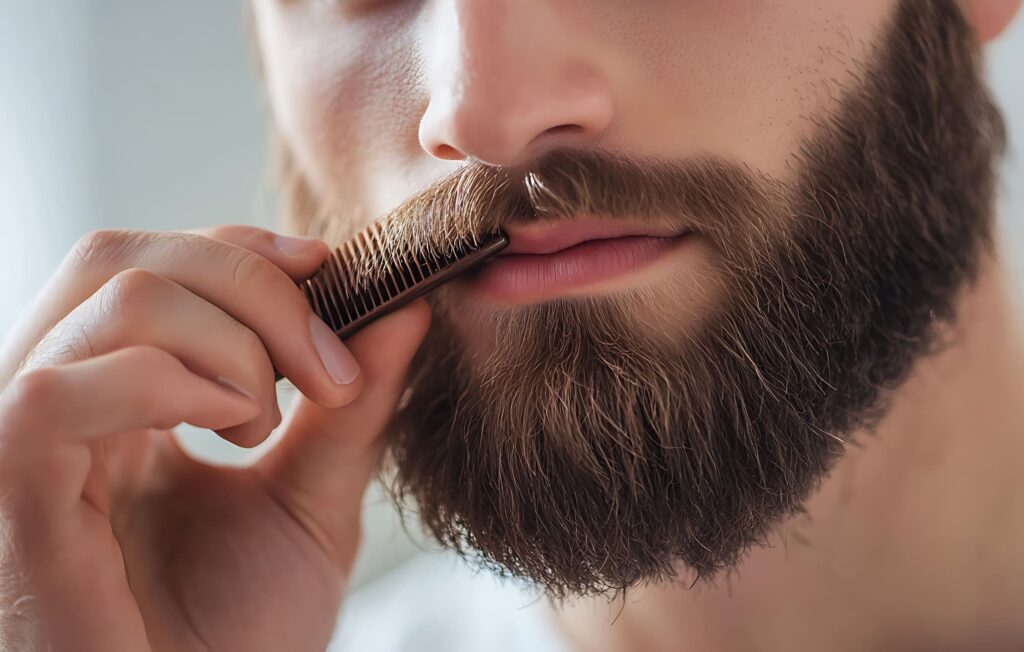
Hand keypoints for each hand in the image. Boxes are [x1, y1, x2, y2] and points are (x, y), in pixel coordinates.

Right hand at [0, 226, 430, 650]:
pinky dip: (168, 385)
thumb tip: (406, 304)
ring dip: (229, 343)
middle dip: (252, 283)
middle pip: (125, 256)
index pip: (151, 264)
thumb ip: (353, 404)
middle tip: (323, 368)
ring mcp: (23, 442)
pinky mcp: (9, 488)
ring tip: (261, 426)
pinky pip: (59, 389)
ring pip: (111, 297)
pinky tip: (224, 433)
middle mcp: (60, 404)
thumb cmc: (238, 637)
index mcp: (114, 399)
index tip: (329, 272)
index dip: (241, 250)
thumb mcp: (312, 499)